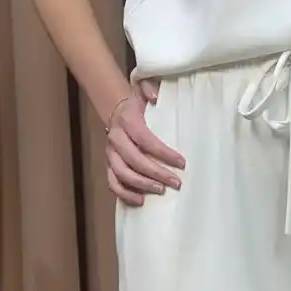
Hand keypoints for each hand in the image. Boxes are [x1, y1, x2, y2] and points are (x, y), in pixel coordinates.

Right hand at [105, 79, 184, 206]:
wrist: (116, 109)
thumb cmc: (137, 104)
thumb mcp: (143, 90)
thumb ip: (150, 89)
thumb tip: (156, 97)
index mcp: (127, 121)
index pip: (145, 140)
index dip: (163, 153)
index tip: (181, 163)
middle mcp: (116, 139)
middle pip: (134, 160)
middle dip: (156, 173)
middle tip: (176, 182)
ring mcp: (110, 154)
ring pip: (122, 174)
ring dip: (142, 185)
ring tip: (161, 191)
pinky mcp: (109, 165)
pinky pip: (113, 183)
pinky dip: (125, 194)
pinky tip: (141, 201)